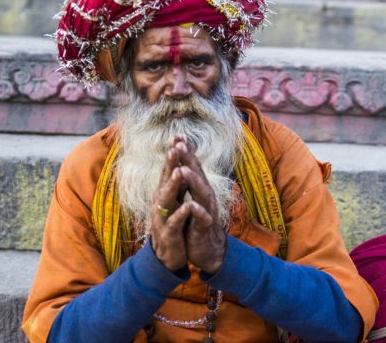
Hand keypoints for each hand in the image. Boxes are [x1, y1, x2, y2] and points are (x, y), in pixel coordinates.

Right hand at [150, 144, 189, 270]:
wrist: (166, 255)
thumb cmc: (172, 225)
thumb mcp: (174, 202)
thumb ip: (176, 185)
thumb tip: (180, 165)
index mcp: (165, 194)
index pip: (169, 170)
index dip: (174, 154)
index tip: (178, 136)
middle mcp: (161, 202)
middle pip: (165, 179)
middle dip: (171, 163)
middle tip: (175, 147)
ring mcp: (162, 217)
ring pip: (167, 199)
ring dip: (173, 185)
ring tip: (180, 171)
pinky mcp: (168, 233)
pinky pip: (174, 222)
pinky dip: (181, 213)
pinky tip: (187, 206)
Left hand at [173, 136, 226, 273]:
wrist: (208, 250)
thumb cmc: (196, 223)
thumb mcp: (191, 199)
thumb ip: (189, 183)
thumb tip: (182, 163)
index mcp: (199, 189)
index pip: (192, 166)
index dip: (186, 151)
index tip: (177, 135)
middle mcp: (205, 196)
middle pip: (198, 174)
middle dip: (189, 159)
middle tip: (180, 144)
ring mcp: (206, 210)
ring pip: (202, 193)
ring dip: (193, 181)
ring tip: (183, 170)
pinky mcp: (205, 227)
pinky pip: (202, 218)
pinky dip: (198, 211)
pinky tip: (191, 205)